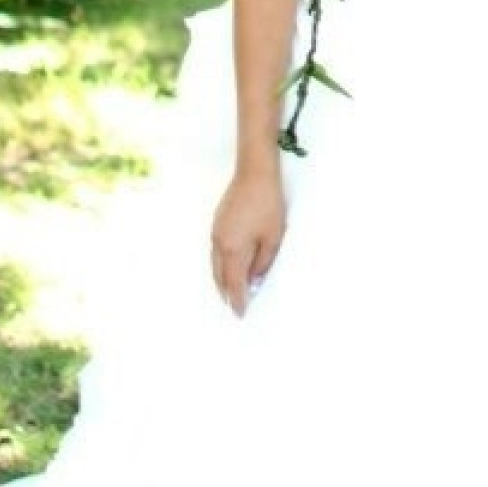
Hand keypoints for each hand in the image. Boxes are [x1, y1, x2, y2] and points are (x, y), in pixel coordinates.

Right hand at [210, 160, 286, 313]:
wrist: (254, 172)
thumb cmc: (267, 204)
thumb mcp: (272, 237)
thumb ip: (262, 263)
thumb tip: (254, 281)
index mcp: (233, 250)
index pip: (233, 283)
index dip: (237, 300)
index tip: (240, 314)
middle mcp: (219, 243)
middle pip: (219, 277)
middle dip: (226, 294)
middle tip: (233, 307)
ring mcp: (215, 232)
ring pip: (215, 265)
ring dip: (221, 280)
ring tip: (229, 292)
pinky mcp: (217, 222)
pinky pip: (215, 252)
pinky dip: (220, 266)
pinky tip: (227, 267)